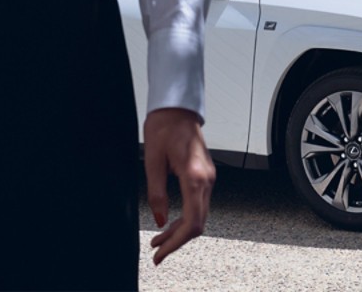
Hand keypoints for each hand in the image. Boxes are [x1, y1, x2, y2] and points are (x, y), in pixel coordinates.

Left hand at [143, 108, 214, 265]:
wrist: (177, 109)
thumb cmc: (164, 127)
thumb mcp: (153, 162)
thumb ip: (156, 194)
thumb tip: (159, 220)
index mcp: (195, 177)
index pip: (192, 222)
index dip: (176, 242)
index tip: (160, 253)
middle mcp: (207, 180)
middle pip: (198, 223)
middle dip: (177, 240)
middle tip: (157, 252)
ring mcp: (208, 178)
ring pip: (198, 215)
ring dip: (179, 230)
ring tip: (158, 239)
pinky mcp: (205, 175)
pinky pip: (198, 203)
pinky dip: (184, 217)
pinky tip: (169, 222)